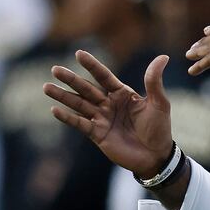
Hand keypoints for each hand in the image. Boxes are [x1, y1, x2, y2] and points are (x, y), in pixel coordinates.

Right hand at [43, 50, 172, 178]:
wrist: (156, 156)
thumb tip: (163, 57)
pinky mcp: (97, 134)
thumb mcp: (159, 102)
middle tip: (55, 69)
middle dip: (71, 79)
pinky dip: (68, 117)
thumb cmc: (159, 128)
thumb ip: (154, 81)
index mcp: (122, 94)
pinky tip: (55, 110)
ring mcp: (101, 118)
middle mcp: (109, 104)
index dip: (92, 66)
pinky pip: (80, 124)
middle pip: (87, 88)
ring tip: (47, 87)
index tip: (79, 53)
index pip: (104, 76)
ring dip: (63, 96)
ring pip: (79, 104)